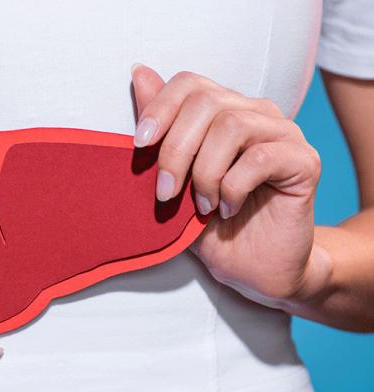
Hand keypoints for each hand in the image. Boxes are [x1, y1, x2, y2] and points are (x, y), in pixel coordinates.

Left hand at [131, 64, 330, 307]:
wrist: (251, 268)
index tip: (138, 146)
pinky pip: (261, 157)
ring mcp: (283, 134)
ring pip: (232, 126)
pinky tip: (227, 209)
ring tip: (201, 206)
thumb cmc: (208, 223)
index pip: (189, 83)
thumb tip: (139, 72)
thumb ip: (161, 129)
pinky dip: (232, 187)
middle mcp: (255, 114)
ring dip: (204, 172)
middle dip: (175, 150)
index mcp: (222, 110)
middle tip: (165, 193)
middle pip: (206, 102)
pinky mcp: (304, 161)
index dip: (159, 108)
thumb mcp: (172, 178)